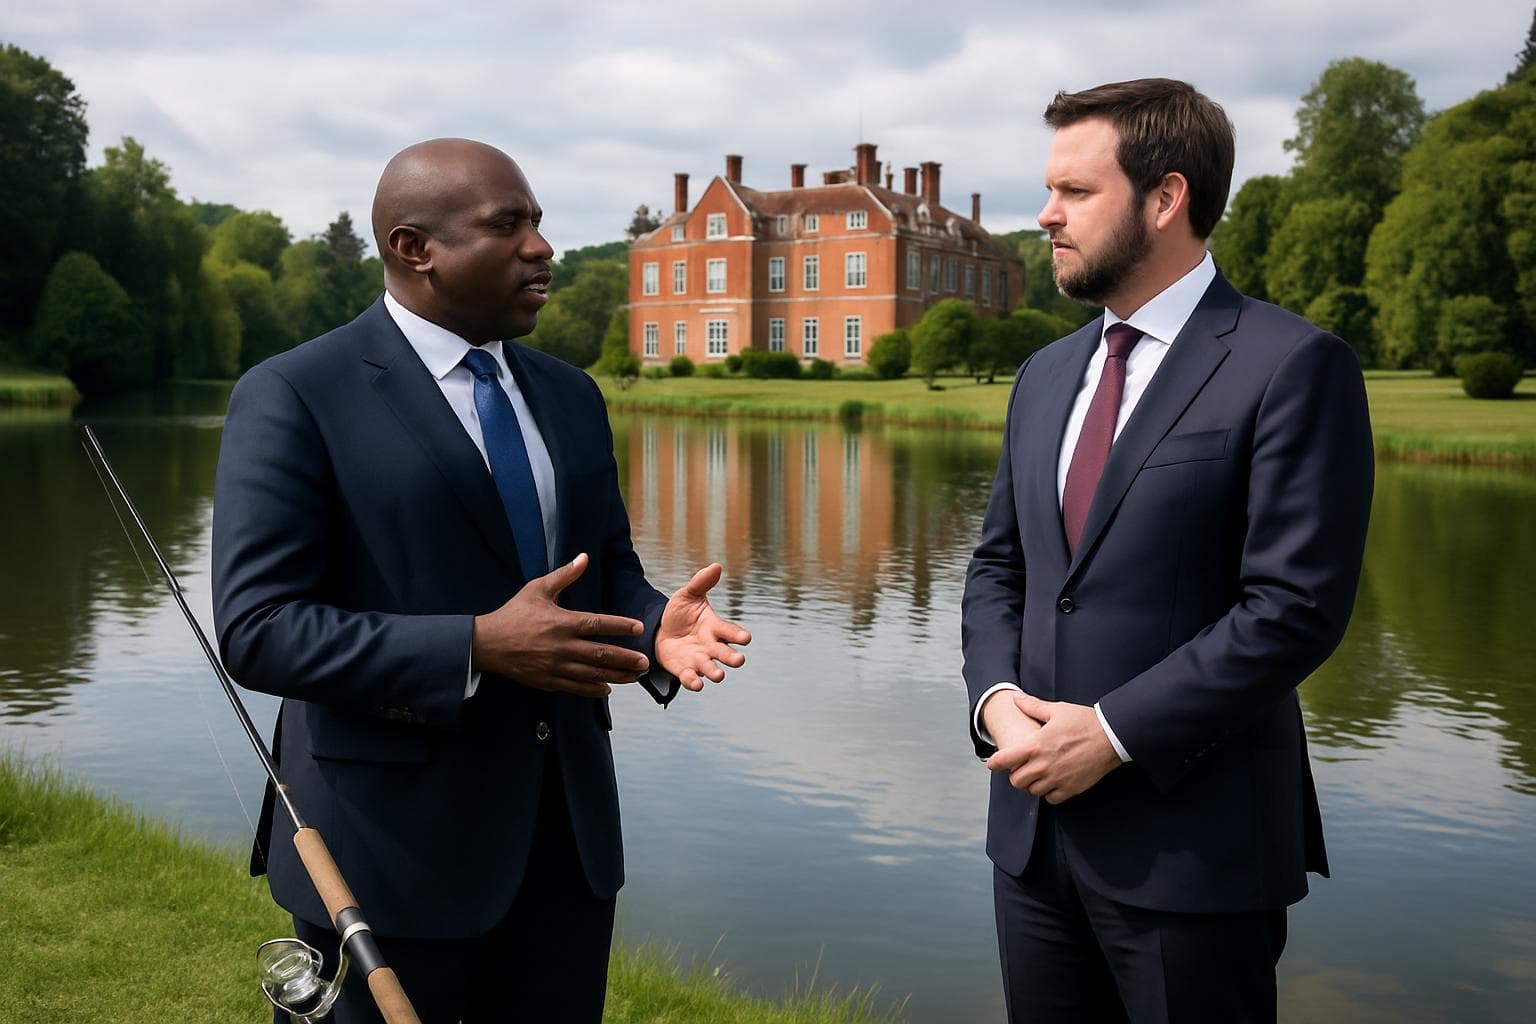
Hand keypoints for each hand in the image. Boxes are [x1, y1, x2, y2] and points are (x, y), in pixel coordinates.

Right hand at [472, 552, 650, 698]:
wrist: (486, 643)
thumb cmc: (514, 613)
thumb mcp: (537, 589)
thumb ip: (564, 575)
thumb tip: (584, 557)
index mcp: (561, 622)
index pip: (597, 624)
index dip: (620, 625)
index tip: (638, 627)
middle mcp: (561, 646)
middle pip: (600, 654)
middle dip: (626, 659)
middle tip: (646, 662)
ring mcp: (555, 666)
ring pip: (592, 674)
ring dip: (616, 676)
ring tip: (635, 676)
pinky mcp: (547, 680)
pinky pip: (575, 687)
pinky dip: (593, 689)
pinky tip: (607, 688)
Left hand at [655, 563, 750, 691]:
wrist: (660, 631)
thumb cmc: (680, 613)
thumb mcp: (688, 595)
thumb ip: (701, 583)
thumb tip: (716, 566)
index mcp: (714, 627)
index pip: (729, 630)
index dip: (737, 634)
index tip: (746, 638)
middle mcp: (711, 646)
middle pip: (724, 652)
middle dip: (731, 657)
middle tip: (739, 660)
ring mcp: (699, 660)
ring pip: (710, 668)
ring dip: (715, 672)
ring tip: (719, 676)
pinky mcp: (685, 670)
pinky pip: (691, 678)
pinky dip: (694, 681)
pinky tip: (697, 684)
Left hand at [985, 693, 1120, 803]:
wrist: (1112, 736)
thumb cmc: (1084, 721)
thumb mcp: (1057, 710)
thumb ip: (1033, 706)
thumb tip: (1016, 698)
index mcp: (1036, 745)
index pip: (1004, 760)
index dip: (995, 763)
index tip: (993, 763)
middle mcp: (1044, 765)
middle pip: (1016, 781)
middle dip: (1015, 774)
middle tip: (1021, 768)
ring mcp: (1057, 779)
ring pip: (1033, 791)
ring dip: (1032, 784)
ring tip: (1038, 774)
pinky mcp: (1071, 788)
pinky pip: (1051, 799)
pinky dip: (1049, 793)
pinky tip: (1052, 782)